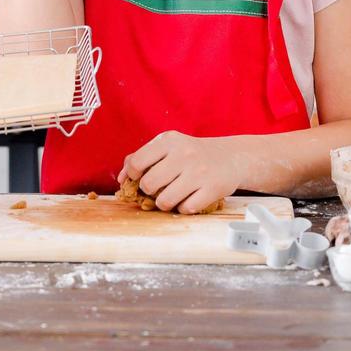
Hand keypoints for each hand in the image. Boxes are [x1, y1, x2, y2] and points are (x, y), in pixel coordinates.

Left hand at [120, 131, 244, 213]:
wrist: (229, 157)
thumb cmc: (191, 154)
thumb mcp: (167, 147)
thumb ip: (141, 158)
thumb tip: (121, 179)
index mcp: (168, 141)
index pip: (136, 163)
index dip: (132, 175)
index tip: (140, 177)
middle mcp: (184, 154)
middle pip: (148, 184)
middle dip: (149, 191)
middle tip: (158, 188)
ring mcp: (199, 172)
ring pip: (165, 201)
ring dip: (164, 204)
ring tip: (172, 196)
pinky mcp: (212, 189)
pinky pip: (185, 209)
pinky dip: (183, 208)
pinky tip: (188, 198)